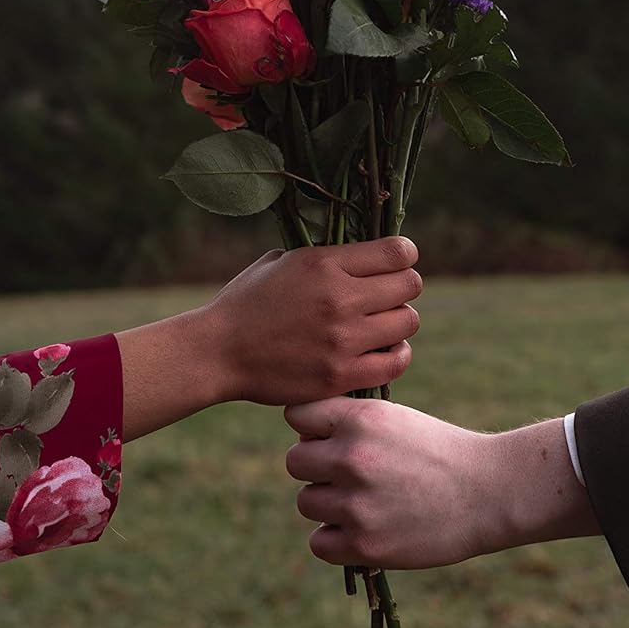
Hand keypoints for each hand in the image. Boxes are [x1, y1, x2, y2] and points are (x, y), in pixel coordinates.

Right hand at [202, 237, 421, 405]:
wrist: (218, 352)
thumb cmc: (246, 302)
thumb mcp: (281, 260)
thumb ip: (324, 256)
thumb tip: (360, 252)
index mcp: (324, 263)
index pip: (397, 252)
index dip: (405, 254)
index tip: (399, 260)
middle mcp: (339, 299)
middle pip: (410, 285)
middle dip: (404, 285)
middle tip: (389, 294)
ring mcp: (342, 340)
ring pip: (408, 322)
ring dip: (400, 319)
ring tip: (384, 322)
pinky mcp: (340, 375)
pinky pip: (396, 362)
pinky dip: (398, 353)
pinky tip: (386, 348)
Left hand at [285, 400, 598, 568]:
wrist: (488, 492)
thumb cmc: (439, 451)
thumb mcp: (395, 417)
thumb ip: (348, 422)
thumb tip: (300, 433)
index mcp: (362, 419)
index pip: (297, 415)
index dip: (312, 427)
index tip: (331, 437)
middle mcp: (353, 457)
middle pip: (295, 461)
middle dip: (317, 467)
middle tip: (349, 474)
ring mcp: (357, 504)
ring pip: (307, 502)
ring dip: (328, 504)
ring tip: (364, 501)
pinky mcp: (364, 545)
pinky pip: (319, 542)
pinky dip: (336, 538)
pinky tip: (363, 528)